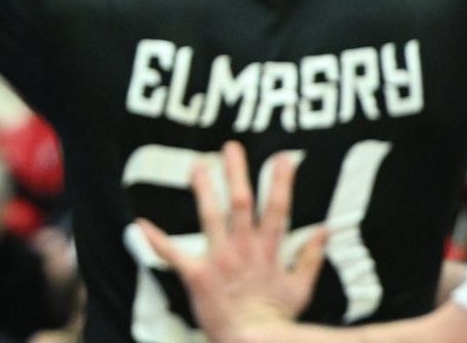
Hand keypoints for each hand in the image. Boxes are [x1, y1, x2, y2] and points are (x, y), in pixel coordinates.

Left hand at [138, 141, 327, 342]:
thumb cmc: (275, 318)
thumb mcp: (300, 289)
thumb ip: (311, 258)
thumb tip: (325, 229)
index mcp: (269, 252)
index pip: (278, 210)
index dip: (281, 183)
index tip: (283, 157)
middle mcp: (244, 251)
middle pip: (242, 204)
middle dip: (236, 174)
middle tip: (230, 146)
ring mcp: (220, 261)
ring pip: (211, 217)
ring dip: (204, 190)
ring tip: (197, 166)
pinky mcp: (198, 276)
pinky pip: (175, 255)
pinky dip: (156, 240)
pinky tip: (141, 224)